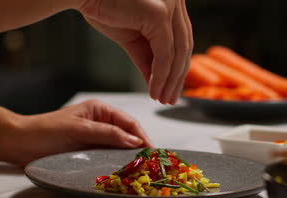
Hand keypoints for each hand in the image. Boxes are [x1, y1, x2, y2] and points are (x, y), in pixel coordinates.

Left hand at [0, 99, 152, 165]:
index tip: (151, 151)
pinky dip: (117, 163)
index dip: (141, 136)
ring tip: (140, 168)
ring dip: (128, 157)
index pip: (129, 122)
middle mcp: (101, 123)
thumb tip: (134, 140)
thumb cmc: (45, 131)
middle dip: (138, 148)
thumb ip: (108, 134)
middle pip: (127, 135)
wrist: (19, 144)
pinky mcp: (89, 151)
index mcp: (100, 110)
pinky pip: (108, 156)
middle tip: (149, 163)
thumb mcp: (79, 129)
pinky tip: (123, 170)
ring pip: (119, 147)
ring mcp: (95, 138)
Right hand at [78, 0, 192, 104]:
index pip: (181, 40)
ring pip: (178, 52)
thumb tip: (157, 82)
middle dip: (177, 77)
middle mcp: (176, 1)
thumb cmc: (102, 8)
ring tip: (161, 98)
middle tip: (169, 99)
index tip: (171, 89)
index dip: (178, 67)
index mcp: (172, 3)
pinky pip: (166, 54)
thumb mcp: (132, 38)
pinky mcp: (160, 14)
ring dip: (170, 81)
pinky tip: (154, 89)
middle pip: (184, 47)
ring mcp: (170, 5)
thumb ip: (148, 57)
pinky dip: (161, 76)